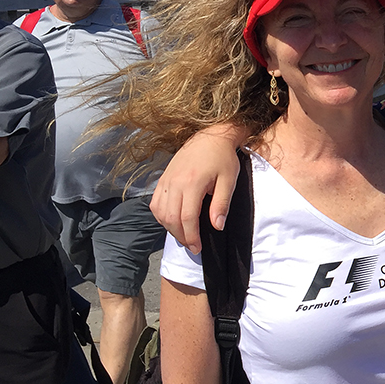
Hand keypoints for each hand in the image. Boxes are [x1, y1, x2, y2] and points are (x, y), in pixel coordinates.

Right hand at [151, 126, 244, 252]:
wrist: (210, 136)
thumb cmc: (223, 158)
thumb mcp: (229, 181)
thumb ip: (221, 204)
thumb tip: (217, 226)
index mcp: (192, 182)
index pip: (186, 217)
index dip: (191, 236)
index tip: (198, 248)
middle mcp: (174, 182)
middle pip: (171, 218)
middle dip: (181, 237)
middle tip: (193, 246)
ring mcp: (166, 180)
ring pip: (160, 212)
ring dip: (170, 229)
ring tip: (184, 236)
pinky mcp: (163, 178)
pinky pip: (155, 203)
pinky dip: (161, 216)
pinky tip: (172, 222)